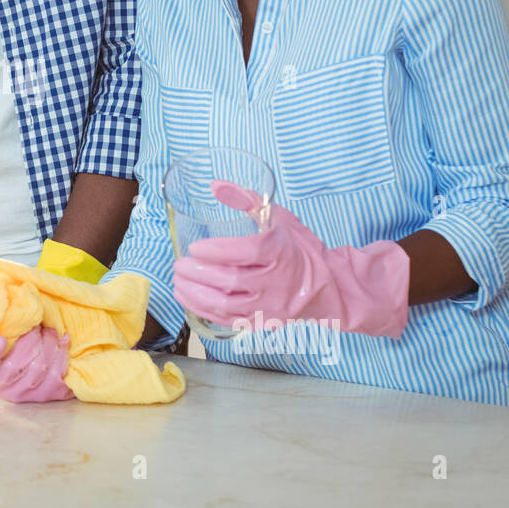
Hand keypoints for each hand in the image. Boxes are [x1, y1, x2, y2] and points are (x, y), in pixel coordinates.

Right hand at [0, 325, 74, 402]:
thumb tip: (17, 301)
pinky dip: (63, 355)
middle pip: (15, 364)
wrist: (28, 363)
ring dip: (49, 344)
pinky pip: (58, 377)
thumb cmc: (8, 341)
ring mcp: (22, 394)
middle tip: (36, 326)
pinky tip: (62, 344)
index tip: (1, 340)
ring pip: (39, 368)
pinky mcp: (45, 397)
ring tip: (50, 332)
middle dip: (32, 339)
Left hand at [170, 180, 409, 337]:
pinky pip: (229, 321)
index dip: (218, 251)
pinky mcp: (263, 322)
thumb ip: (247, 200)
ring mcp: (270, 306)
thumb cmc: (300, 249)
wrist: (330, 287)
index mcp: (281, 251)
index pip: (248, 253)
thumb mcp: (279, 218)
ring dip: (196, 294)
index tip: (196, 247)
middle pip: (232, 281)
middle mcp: (276, 281)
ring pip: (227, 305)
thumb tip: (216, 185)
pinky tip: (187, 298)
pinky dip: (204, 311)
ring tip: (178, 281)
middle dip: (199, 274)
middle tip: (179, 265)